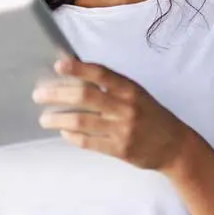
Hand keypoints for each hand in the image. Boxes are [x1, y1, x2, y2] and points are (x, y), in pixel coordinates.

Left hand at [32, 57, 191, 171]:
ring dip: (58, 119)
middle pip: (85, 97)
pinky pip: (89, 142)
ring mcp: (122, 129)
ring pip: (81, 121)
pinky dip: (72, 136)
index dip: (78, 68)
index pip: (101, 74)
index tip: (58, 65)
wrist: (175, 146)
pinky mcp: (120, 149)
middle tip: (39, 95)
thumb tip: (76, 74)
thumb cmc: (151, 115)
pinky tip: (64, 133)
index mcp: (130, 89)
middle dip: (57, 94)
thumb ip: (111, 86)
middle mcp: (126, 107)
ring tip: (44, 119)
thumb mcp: (136, 94)